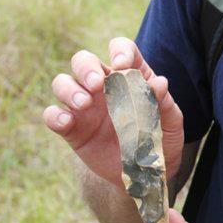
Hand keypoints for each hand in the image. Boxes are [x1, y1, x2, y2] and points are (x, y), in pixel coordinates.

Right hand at [43, 38, 184, 186]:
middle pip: (83, 60)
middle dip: (87, 67)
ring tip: (84, 104)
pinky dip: (54, 116)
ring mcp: (83, 106)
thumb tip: (159, 83)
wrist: (145, 173)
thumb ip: (164, 102)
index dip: (120, 50)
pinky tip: (67, 123)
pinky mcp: (71, 129)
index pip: (120, 49)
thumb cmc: (159, 139)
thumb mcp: (171, 122)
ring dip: (69, 89)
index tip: (123, 64)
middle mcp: (102, 86)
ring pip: (62, 83)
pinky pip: (52, 115)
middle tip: (97, 84)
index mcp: (129, 76)